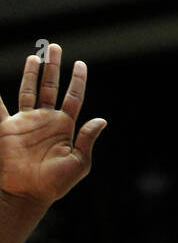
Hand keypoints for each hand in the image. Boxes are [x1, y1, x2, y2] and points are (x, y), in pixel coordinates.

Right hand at [0, 47, 105, 209]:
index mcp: (64, 126)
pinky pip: (0, 110)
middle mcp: (45, 120)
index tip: (80, 63)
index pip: (73, 96)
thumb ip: (87, 140)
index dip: (77, 80)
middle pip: (50, 86)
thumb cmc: (54, 183)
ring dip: (32, 73)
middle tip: (54, 47)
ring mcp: (26, 122)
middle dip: (53, 67)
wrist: (26, 195)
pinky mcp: (7, 129)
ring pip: (29, 91)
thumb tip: (102, 120)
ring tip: (35, 56)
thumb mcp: (78, 163)